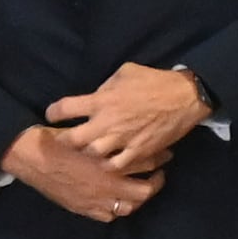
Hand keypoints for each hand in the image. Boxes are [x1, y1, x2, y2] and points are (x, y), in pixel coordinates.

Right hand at [2, 120, 158, 223]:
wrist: (29, 156)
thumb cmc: (59, 139)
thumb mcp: (89, 132)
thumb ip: (111, 139)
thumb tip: (133, 134)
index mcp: (110, 163)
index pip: (147, 164)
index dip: (160, 158)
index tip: (166, 154)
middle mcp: (106, 185)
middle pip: (144, 191)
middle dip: (155, 184)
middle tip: (159, 175)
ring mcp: (94, 200)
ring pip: (128, 207)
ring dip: (138, 199)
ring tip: (142, 188)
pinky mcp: (82, 208)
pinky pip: (107, 216)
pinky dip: (117, 210)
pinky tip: (119, 201)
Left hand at [48, 60, 210, 177]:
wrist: (185, 97)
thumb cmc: (154, 81)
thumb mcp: (125, 72)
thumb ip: (105, 86)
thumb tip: (95, 96)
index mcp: (101, 100)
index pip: (64, 109)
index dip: (53, 113)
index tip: (53, 115)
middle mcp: (107, 122)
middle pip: (73, 139)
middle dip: (64, 140)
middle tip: (65, 140)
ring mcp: (122, 140)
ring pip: (92, 155)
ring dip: (88, 153)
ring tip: (89, 151)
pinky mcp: (138, 152)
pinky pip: (116, 166)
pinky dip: (110, 165)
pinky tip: (110, 161)